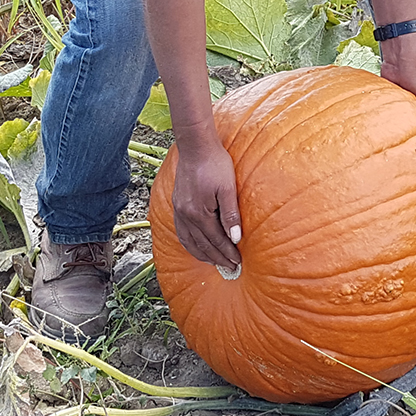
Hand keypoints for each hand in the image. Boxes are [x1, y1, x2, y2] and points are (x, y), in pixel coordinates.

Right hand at [171, 138, 242, 268]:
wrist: (196, 147)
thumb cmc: (215, 164)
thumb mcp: (228, 188)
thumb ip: (231, 214)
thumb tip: (235, 238)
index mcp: (199, 213)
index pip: (216, 240)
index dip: (228, 252)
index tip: (238, 262)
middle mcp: (186, 215)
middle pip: (203, 244)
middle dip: (217, 258)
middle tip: (230, 268)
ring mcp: (179, 210)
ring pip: (189, 241)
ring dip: (202, 254)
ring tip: (214, 262)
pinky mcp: (177, 205)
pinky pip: (181, 232)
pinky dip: (189, 243)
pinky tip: (196, 246)